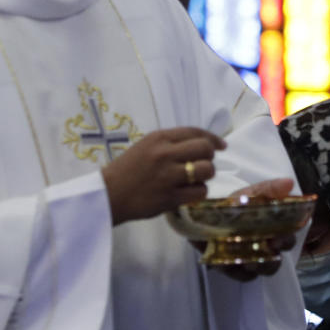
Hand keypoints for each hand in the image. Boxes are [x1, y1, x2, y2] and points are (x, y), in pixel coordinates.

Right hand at [102, 127, 223, 225]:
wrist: (108, 194)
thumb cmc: (127, 170)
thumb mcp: (147, 146)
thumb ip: (171, 143)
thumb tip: (203, 143)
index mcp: (159, 138)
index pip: (195, 132)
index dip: (213, 139)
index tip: (221, 146)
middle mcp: (165, 154)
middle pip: (205, 149)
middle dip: (210, 157)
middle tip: (203, 164)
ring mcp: (168, 176)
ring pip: (206, 170)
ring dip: (205, 175)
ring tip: (195, 180)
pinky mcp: (170, 197)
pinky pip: (200, 191)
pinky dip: (198, 192)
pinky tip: (189, 192)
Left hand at [219, 177, 296, 281]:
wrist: (200, 217)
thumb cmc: (230, 206)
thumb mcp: (248, 194)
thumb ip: (268, 189)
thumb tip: (290, 183)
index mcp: (273, 228)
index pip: (289, 235)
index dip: (289, 237)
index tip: (283, 234)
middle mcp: (266, 245)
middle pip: (281, 254)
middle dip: (276, 253)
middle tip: (271, 245)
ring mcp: (252, 259)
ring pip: (266, 269)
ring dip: (263, 266)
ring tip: (252, 262)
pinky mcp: (235, 269)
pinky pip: (242, 277)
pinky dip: (238, 272)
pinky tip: (229, 264)